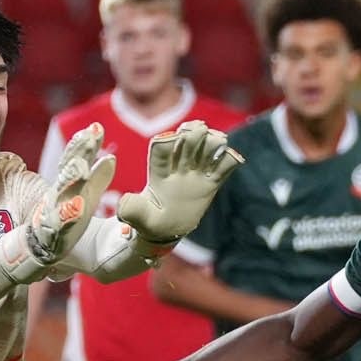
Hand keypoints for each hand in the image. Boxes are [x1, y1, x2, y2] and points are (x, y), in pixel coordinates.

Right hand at [26, 123, 115, 264]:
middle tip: (90, 136)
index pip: (76, 157)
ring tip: (83, 168)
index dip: (84, 143)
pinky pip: (61, 222)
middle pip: (68, 167)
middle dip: (77, 152)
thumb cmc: (68, 215)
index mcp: (69, 182)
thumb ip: (98, 176)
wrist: (42, 244)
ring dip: (70, 178)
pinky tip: (78, 207)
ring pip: (62, 191)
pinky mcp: (55, 231)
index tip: (96, 127)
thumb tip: (111, 157)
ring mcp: (55, 210)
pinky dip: (68, 215)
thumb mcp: (87, 194)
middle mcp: (60, 192)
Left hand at [118, 120, 244, 243]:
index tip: (173, 138)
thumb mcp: (138, 218)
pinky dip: (230, 159)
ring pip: (205, 149)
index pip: (160, 150)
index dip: (166, 142)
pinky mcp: (211, 182)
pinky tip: (234, 158)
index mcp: (158, 172)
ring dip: (212, 141)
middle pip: (185, 142)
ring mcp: (195, 173)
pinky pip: (223, 167)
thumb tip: (126, 199)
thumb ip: (132, 209)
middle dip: (192, 133)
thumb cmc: (150, 222)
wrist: (167, 231)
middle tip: (201, 129)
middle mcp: (178, 168)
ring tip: (220, 141)